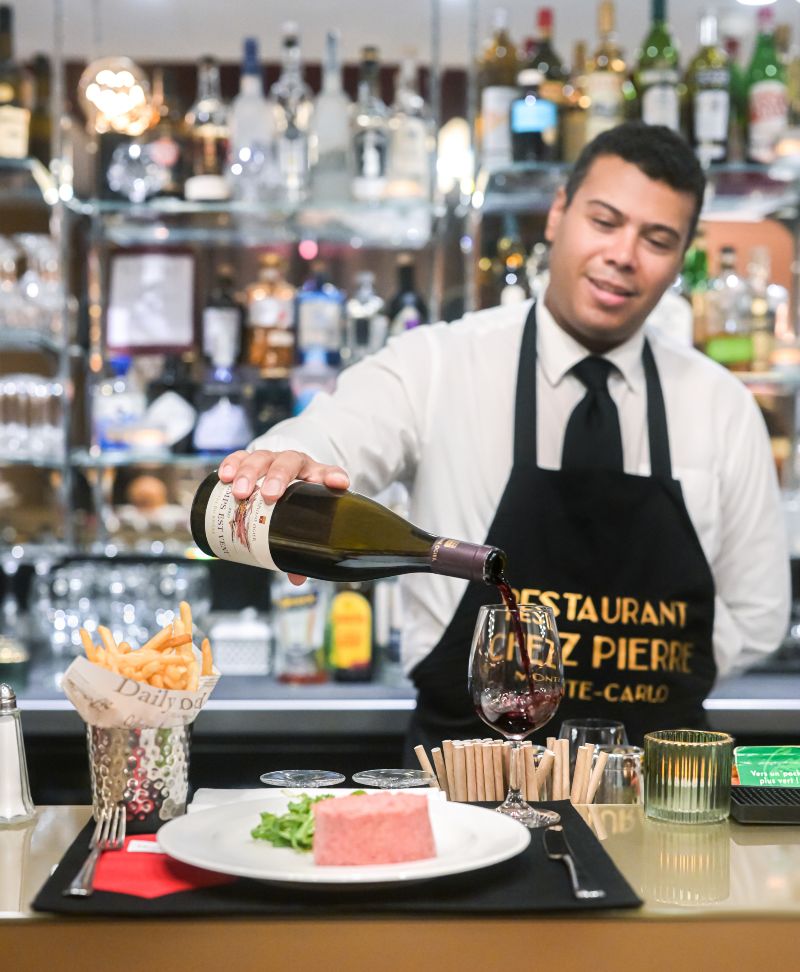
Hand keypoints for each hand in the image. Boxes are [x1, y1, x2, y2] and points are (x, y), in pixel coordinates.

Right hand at [218, 449, 350, 586]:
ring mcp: (271, 459)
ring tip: (240, 492)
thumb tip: (297, 578)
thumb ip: (301, 545)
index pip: (328, 472)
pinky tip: (225, 475)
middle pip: (288, 461)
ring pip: (262, 457)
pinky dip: (232, 463)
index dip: (333, 477)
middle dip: (278, 477)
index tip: (337, 483)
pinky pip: (240, 457)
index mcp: (314, 476)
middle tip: (268, 496)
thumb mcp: (301, 518)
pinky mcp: (250, 459)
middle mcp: (294, 464)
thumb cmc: (294, 500)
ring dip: (250, 472)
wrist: (278, 477)